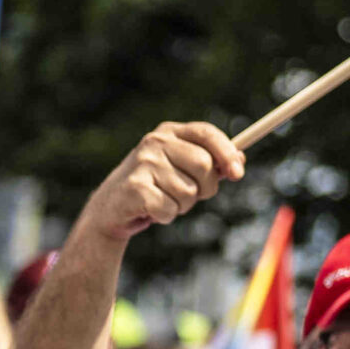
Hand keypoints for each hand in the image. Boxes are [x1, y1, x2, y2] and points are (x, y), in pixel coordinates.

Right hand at [74, 123, 243, 242]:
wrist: (110, 208)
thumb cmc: (154, 187)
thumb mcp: (181, 168)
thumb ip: (209, 162)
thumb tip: (239, 159)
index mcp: (169, 132)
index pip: (206, 133)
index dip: (227, 152)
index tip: (237, 174)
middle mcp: (155, 142)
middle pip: (204, 165)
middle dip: (205, 188)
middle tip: (189, 195)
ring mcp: (143, 164)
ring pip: (189, 193)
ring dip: (182, 205)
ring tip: (164, 201)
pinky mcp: (135, 188)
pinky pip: (170, 209)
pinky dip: (166, 216)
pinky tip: (151, 211)